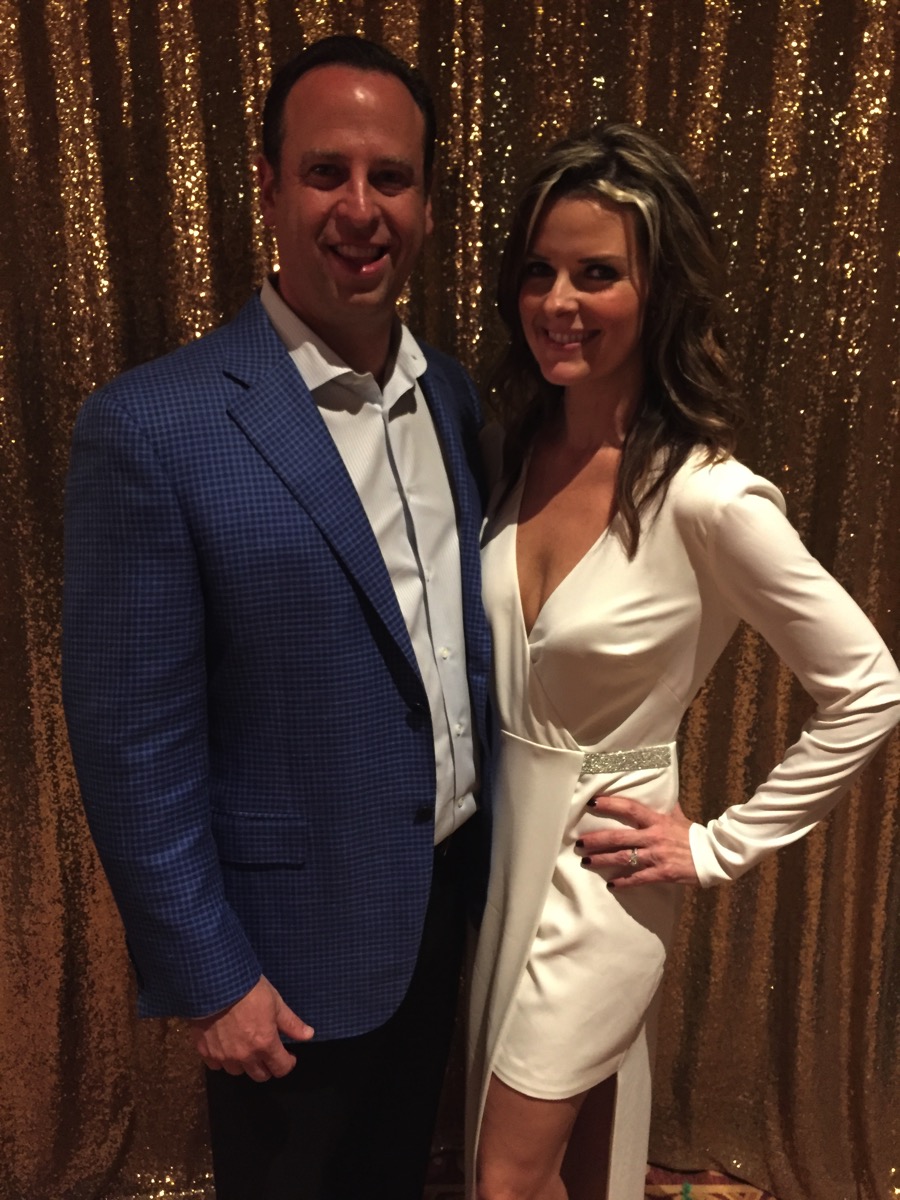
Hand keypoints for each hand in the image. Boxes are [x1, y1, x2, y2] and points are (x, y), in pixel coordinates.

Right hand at [188, 975, 313, 1081]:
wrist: (215, 983)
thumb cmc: (249, 990)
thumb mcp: (276, 1002)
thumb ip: (291, 1023)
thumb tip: (309, 1035)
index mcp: (265, 1044)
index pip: (281, 1069)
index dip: (287, 1063)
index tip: (288, 1055)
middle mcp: (244, 1056)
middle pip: (260, 1075)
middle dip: (268, 1066)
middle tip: (268, 1052)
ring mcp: (223, 1056)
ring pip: (238, 1072)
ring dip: (244, 1064)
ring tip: (245, 1048)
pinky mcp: (205, 1051)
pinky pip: (216, 1065)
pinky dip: (223, 1060)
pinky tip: (225, 1046)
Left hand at [577, 794, 698, 888]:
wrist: (714, 855)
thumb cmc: (694, 834)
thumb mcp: (679, 816)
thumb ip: (666, 807)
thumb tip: (660, 791)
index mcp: (657, 820)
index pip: (629, 808)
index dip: (610, 804)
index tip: (592, 803)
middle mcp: (653, 836)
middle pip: (619, 837)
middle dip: (597, 840)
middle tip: (579, 843)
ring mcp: (657, 855)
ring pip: (623, 858)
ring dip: (602, 860)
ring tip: (586, 861)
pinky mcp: (662, 873)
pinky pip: (639, 878)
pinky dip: (624, 882)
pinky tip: (612, 884)